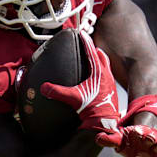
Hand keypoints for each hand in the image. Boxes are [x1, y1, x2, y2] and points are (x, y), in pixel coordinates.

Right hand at [40, 30, 121, 145]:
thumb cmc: (90, 110)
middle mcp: (107, 76)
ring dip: (100, 61)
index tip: (82, 33)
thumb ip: (57, 92)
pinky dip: (102, 73)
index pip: (91, 53)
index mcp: (98, 73)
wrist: (104, 123)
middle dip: (95, 50)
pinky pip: (107, 77)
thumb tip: (43, 88)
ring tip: (93, 59)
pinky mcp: (112, 92)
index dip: (86, 42)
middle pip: (102, 57)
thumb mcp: (73, 99)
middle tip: (89, 45)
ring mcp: (111, 84)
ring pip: (106, 67)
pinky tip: (96, 79)